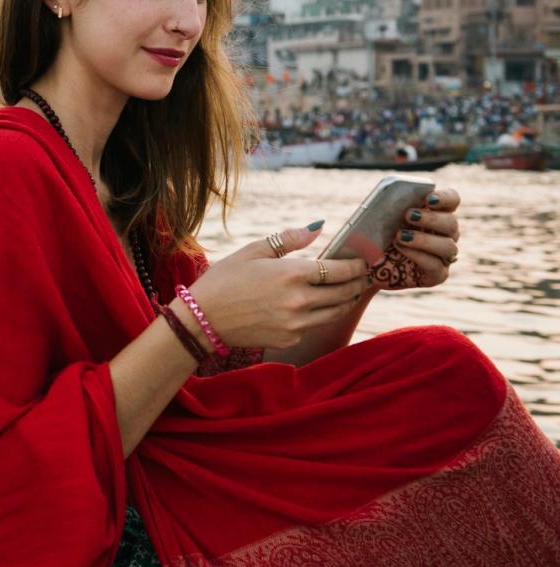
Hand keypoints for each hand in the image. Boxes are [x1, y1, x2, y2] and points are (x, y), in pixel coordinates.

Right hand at [185, 224, 369, 349]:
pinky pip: (314, 325)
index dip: (357, 265)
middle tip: (363, 274)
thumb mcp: (252, 251)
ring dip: (346, 300)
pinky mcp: (290, 338)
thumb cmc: (224, 279)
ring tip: (349, 290)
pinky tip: (317, 305)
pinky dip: (320, 314)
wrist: (202, 319)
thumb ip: (288, 239)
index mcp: (292, 274)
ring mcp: (296, 323)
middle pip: (344, 292)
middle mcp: (299, 301)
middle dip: (357, 282)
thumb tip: (318, 228)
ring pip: (335, 311)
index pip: (340, 270)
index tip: (364, 260)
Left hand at [369, 188, 460, 289]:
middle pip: (451, 223)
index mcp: (436, 214)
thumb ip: (389, 207)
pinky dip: (418, 255)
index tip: (429, 198)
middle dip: (431, 218)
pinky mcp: (437, 275)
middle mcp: (445, 234)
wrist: (370, 266)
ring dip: (424, 239)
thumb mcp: (379, 219)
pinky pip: (435, 265)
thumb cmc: (377, 237)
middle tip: (408, 215)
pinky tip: (401, 248)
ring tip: (399, 236)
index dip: (445, 198)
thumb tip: (388, 196)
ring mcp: (443, 256)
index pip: (452, 201)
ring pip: (448, 246)